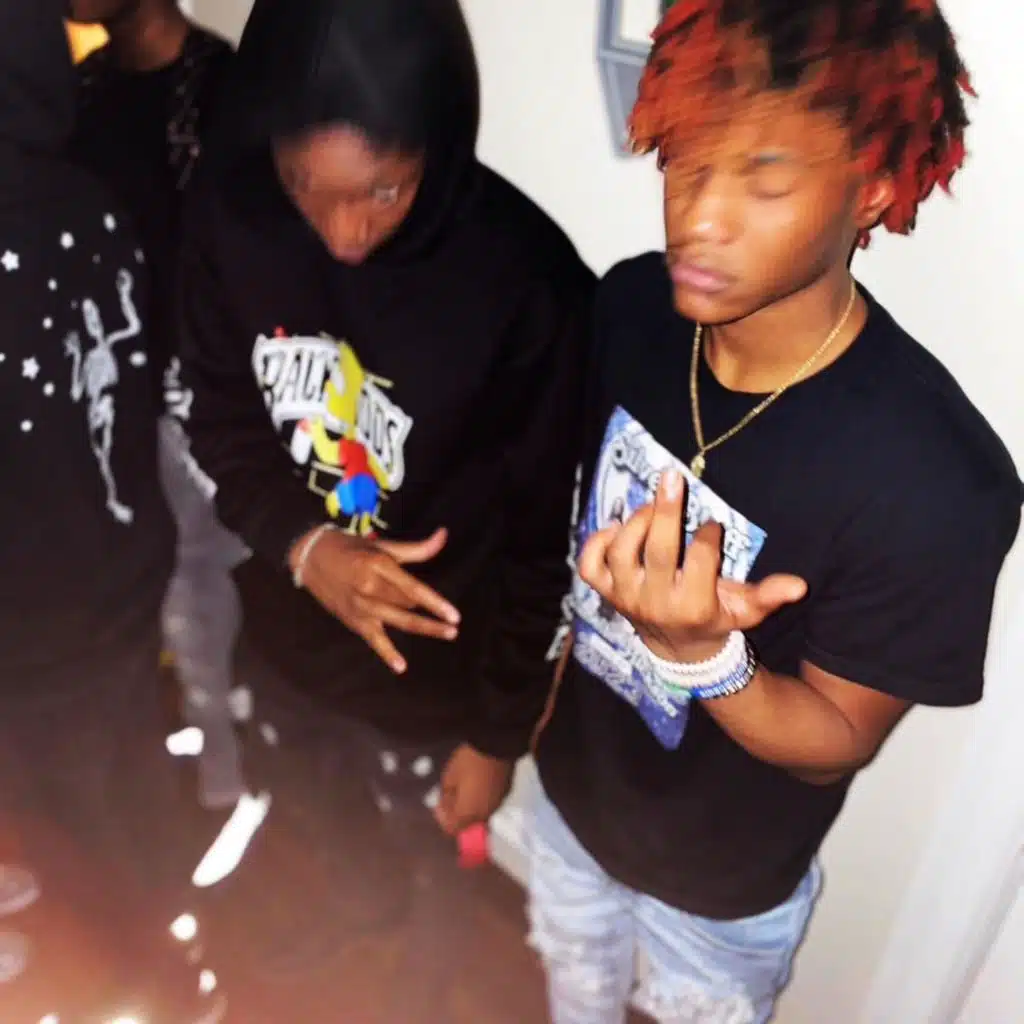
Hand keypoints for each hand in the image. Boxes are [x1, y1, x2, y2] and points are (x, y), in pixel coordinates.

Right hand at [292, 527, 460, 673]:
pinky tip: (400, 667)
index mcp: (378, 565)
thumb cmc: (351, 548)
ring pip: (397, 621)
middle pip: (407, 606)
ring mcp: (360, 606)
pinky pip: (373, 640)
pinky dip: (386, 654)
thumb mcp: (382, 546)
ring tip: (447, 635)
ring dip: (423, 629)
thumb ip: (416, 548)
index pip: (412, 588)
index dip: (435, 603)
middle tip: (454, 627)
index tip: (454, 615)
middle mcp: (369, 587)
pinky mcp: (353, 620)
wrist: (311, 557)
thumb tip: (444, 535)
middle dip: (431, 616)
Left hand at [433, 744, 513, 836]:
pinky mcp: (506, 792)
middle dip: (457, 813)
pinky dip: (481, 798)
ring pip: (480, 813)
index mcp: (468, 813)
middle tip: (450, 795)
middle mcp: (484, 814)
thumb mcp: (450, 775)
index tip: (438, 804)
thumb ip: (446, 794)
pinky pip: (490, 802)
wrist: (497, 744)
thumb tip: (446, 801)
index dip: (442, 818)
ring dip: (470, 806)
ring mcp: (497, 804)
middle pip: (468, 823)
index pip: (452, 828)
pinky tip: (477, 784)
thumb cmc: (469, 761)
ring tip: (463, 788)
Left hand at [578, 470, 806, 662]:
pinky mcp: (605, 592)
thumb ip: (768, 596)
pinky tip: (616, 527)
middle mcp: (654, 602)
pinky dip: (597, 542)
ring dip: (634, 522)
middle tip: (672, 478)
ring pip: (621, 553)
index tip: (712, 523)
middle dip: (665, 511)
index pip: (699, 560)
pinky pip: (589, 565)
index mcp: (693, 605)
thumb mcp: (745, 611)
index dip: (707, 535)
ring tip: (650, 505)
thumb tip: (799, 585)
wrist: (678, 649)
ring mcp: (625, 597)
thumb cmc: (715, 619)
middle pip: (657, 551)